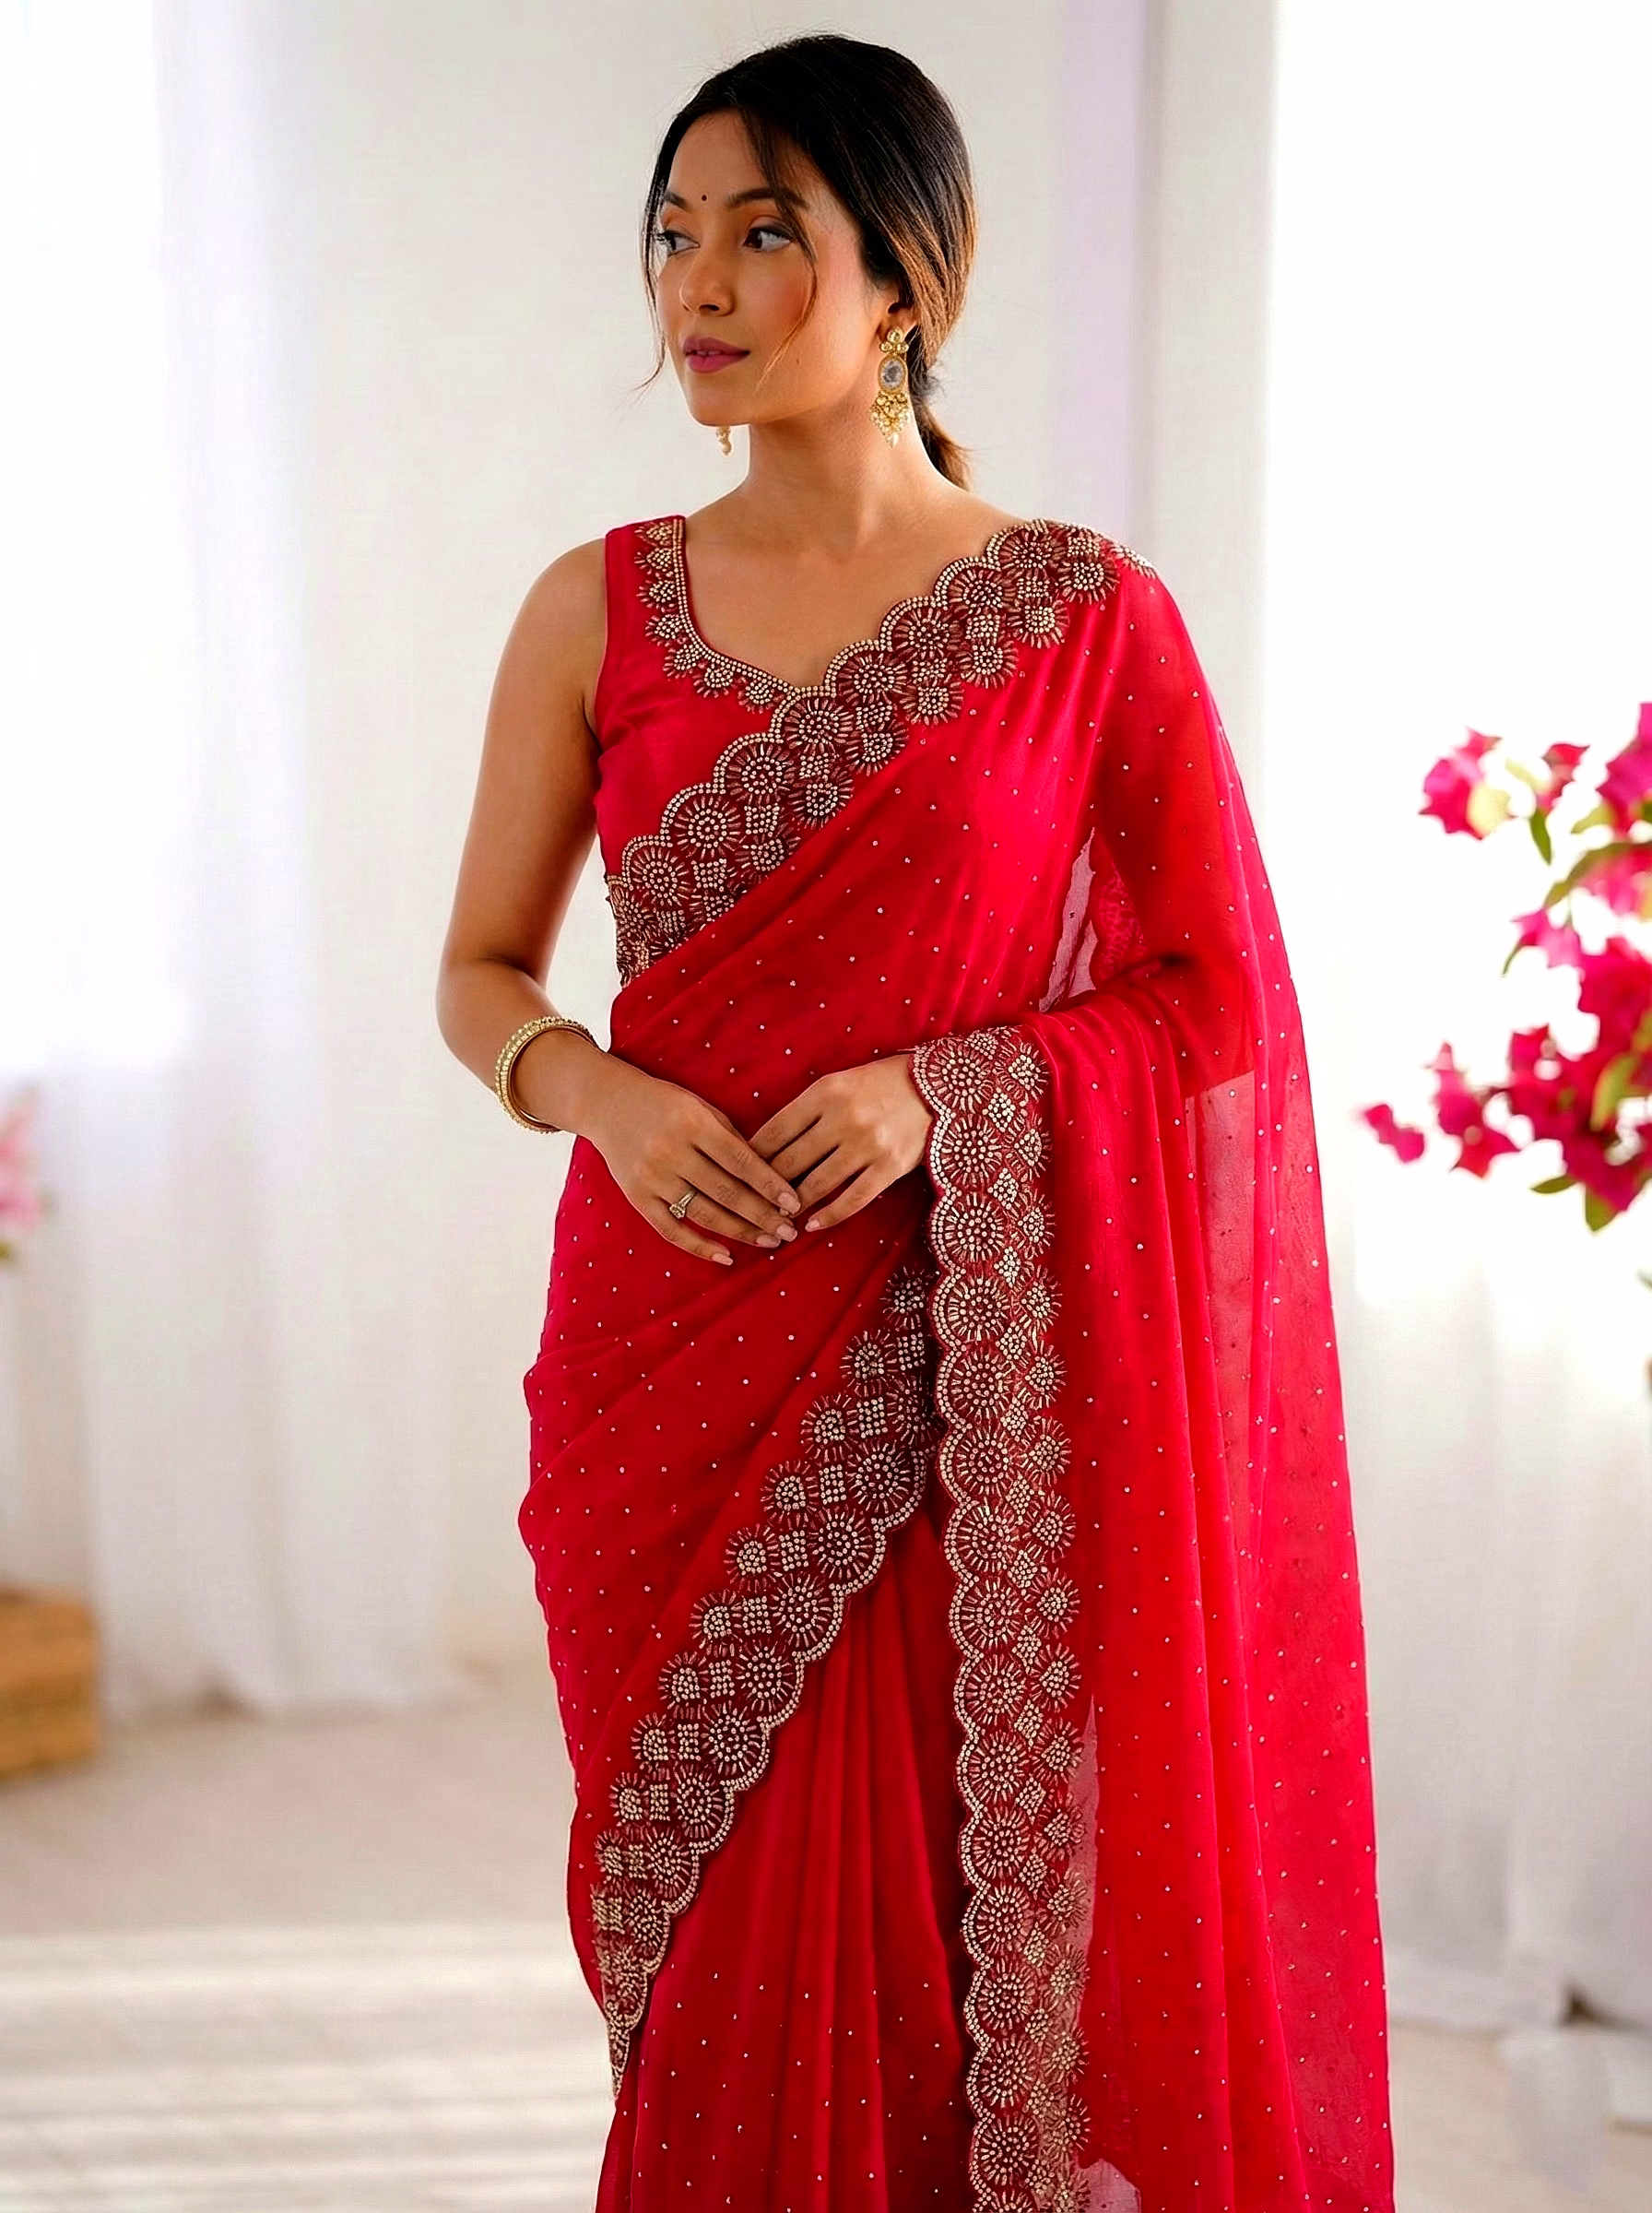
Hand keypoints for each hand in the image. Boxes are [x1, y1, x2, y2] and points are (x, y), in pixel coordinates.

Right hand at [581, 1055, 802, 1266]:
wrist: (607, 1103)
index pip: (741, 1161)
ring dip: (741, 1232)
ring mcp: (652, 1177)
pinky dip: (700, 1247)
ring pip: (704, 1214)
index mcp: (693, 1123)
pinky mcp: (637, 1197)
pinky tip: (726, 1256)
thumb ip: (730, 1138)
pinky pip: (672, 1230)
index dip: (770, 1185)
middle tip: (789, 1231)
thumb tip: (769, 1175)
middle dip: (762, 1215)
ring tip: (769, 1241)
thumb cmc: (664, 1103)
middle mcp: (671, 1151)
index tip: (794, 1203)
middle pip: (726, 1192)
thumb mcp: (700, 1107)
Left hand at [747, 1053, 932, 1233]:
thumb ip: (805, 1111)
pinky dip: (828, 1216)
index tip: (737, 1175)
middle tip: (750, 1206)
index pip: (774, 1131)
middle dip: (766, 1188)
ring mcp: (867, 1145)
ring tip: (776, 1219)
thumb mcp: (837, 1085)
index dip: (751, 1158)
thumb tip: (765, 1148)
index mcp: (824, 1092)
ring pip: (816, 1185)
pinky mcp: (888, 1168)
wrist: (934, 1089)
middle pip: (790, 1162)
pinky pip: (851, 1200)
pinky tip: (811, 1226)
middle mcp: (843, 1118)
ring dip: (792, 1206)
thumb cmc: (876, 1087)